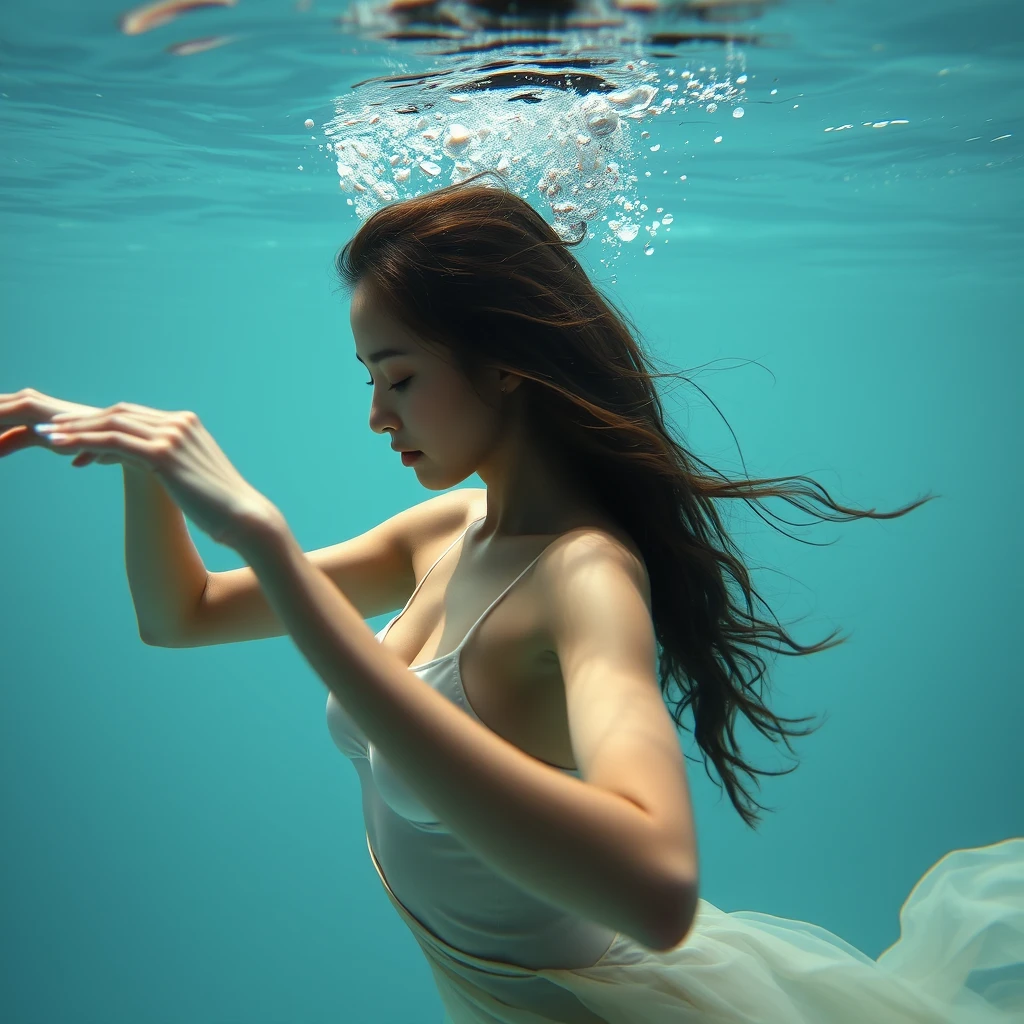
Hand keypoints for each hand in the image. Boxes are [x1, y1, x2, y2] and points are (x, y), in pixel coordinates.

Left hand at [0, 388, 280, 550]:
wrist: (246, 520)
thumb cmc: (222, 509)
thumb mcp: (193, 480)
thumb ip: (172, 466)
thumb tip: (154, 471)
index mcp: (187, 425)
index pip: (133, 416)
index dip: (100, 423)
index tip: (74, 435)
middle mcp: (180, 423)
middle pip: (119, 414)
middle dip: (82, 420)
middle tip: (51, 428)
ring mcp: (173, 436)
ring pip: (112, 424)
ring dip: (75, 429)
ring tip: (46, 437)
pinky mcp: (164, 454)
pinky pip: (114, 442)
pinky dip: (85, 442)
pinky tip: (64, 451)